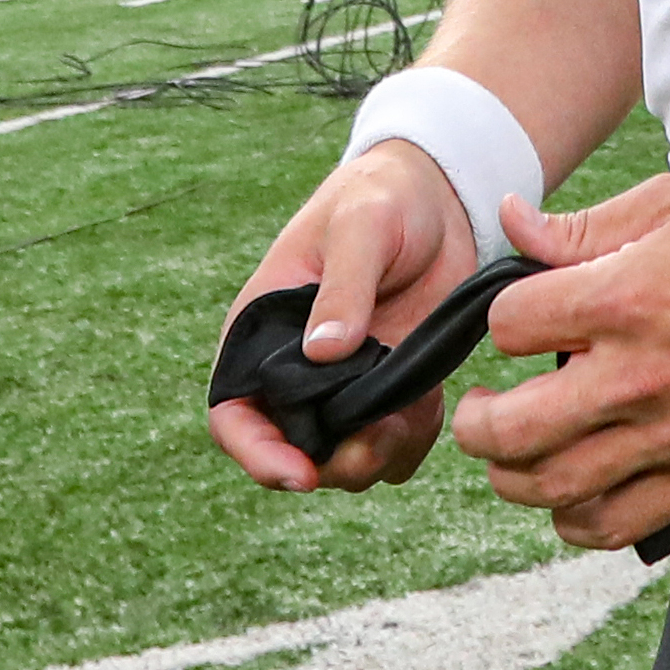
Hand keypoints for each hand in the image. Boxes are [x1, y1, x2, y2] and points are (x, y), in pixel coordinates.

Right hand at [207, 140, 486, 493]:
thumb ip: (342, 287)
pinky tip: (432, 402)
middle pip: (290, 450)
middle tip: (376, 443)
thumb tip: (322, 353)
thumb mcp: (360, 226)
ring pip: (345, 458)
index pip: (231, 411)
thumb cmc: (380, 197)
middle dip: (331, 465)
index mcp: (262, 329)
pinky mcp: (391, 388)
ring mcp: (345, 383)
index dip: (255, 453)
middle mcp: (295, 367)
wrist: (438, 195)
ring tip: (409, 417)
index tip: (299, 473)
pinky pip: (394, 444)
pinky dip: (413, 441)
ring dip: (375, 458)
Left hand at [449, 172, 669, 549]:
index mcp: (624, 299)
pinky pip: (621, 523)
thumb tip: (510, 221)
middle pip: (514, 430)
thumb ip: (581, 225)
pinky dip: (580, 518)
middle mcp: (641, 376)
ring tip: (515, 456)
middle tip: (479, 411)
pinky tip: (574, 492)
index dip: (500, 322)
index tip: (519, 320)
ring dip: (516, 478)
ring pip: (557, 489)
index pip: (508, 326)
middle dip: (477, 424)